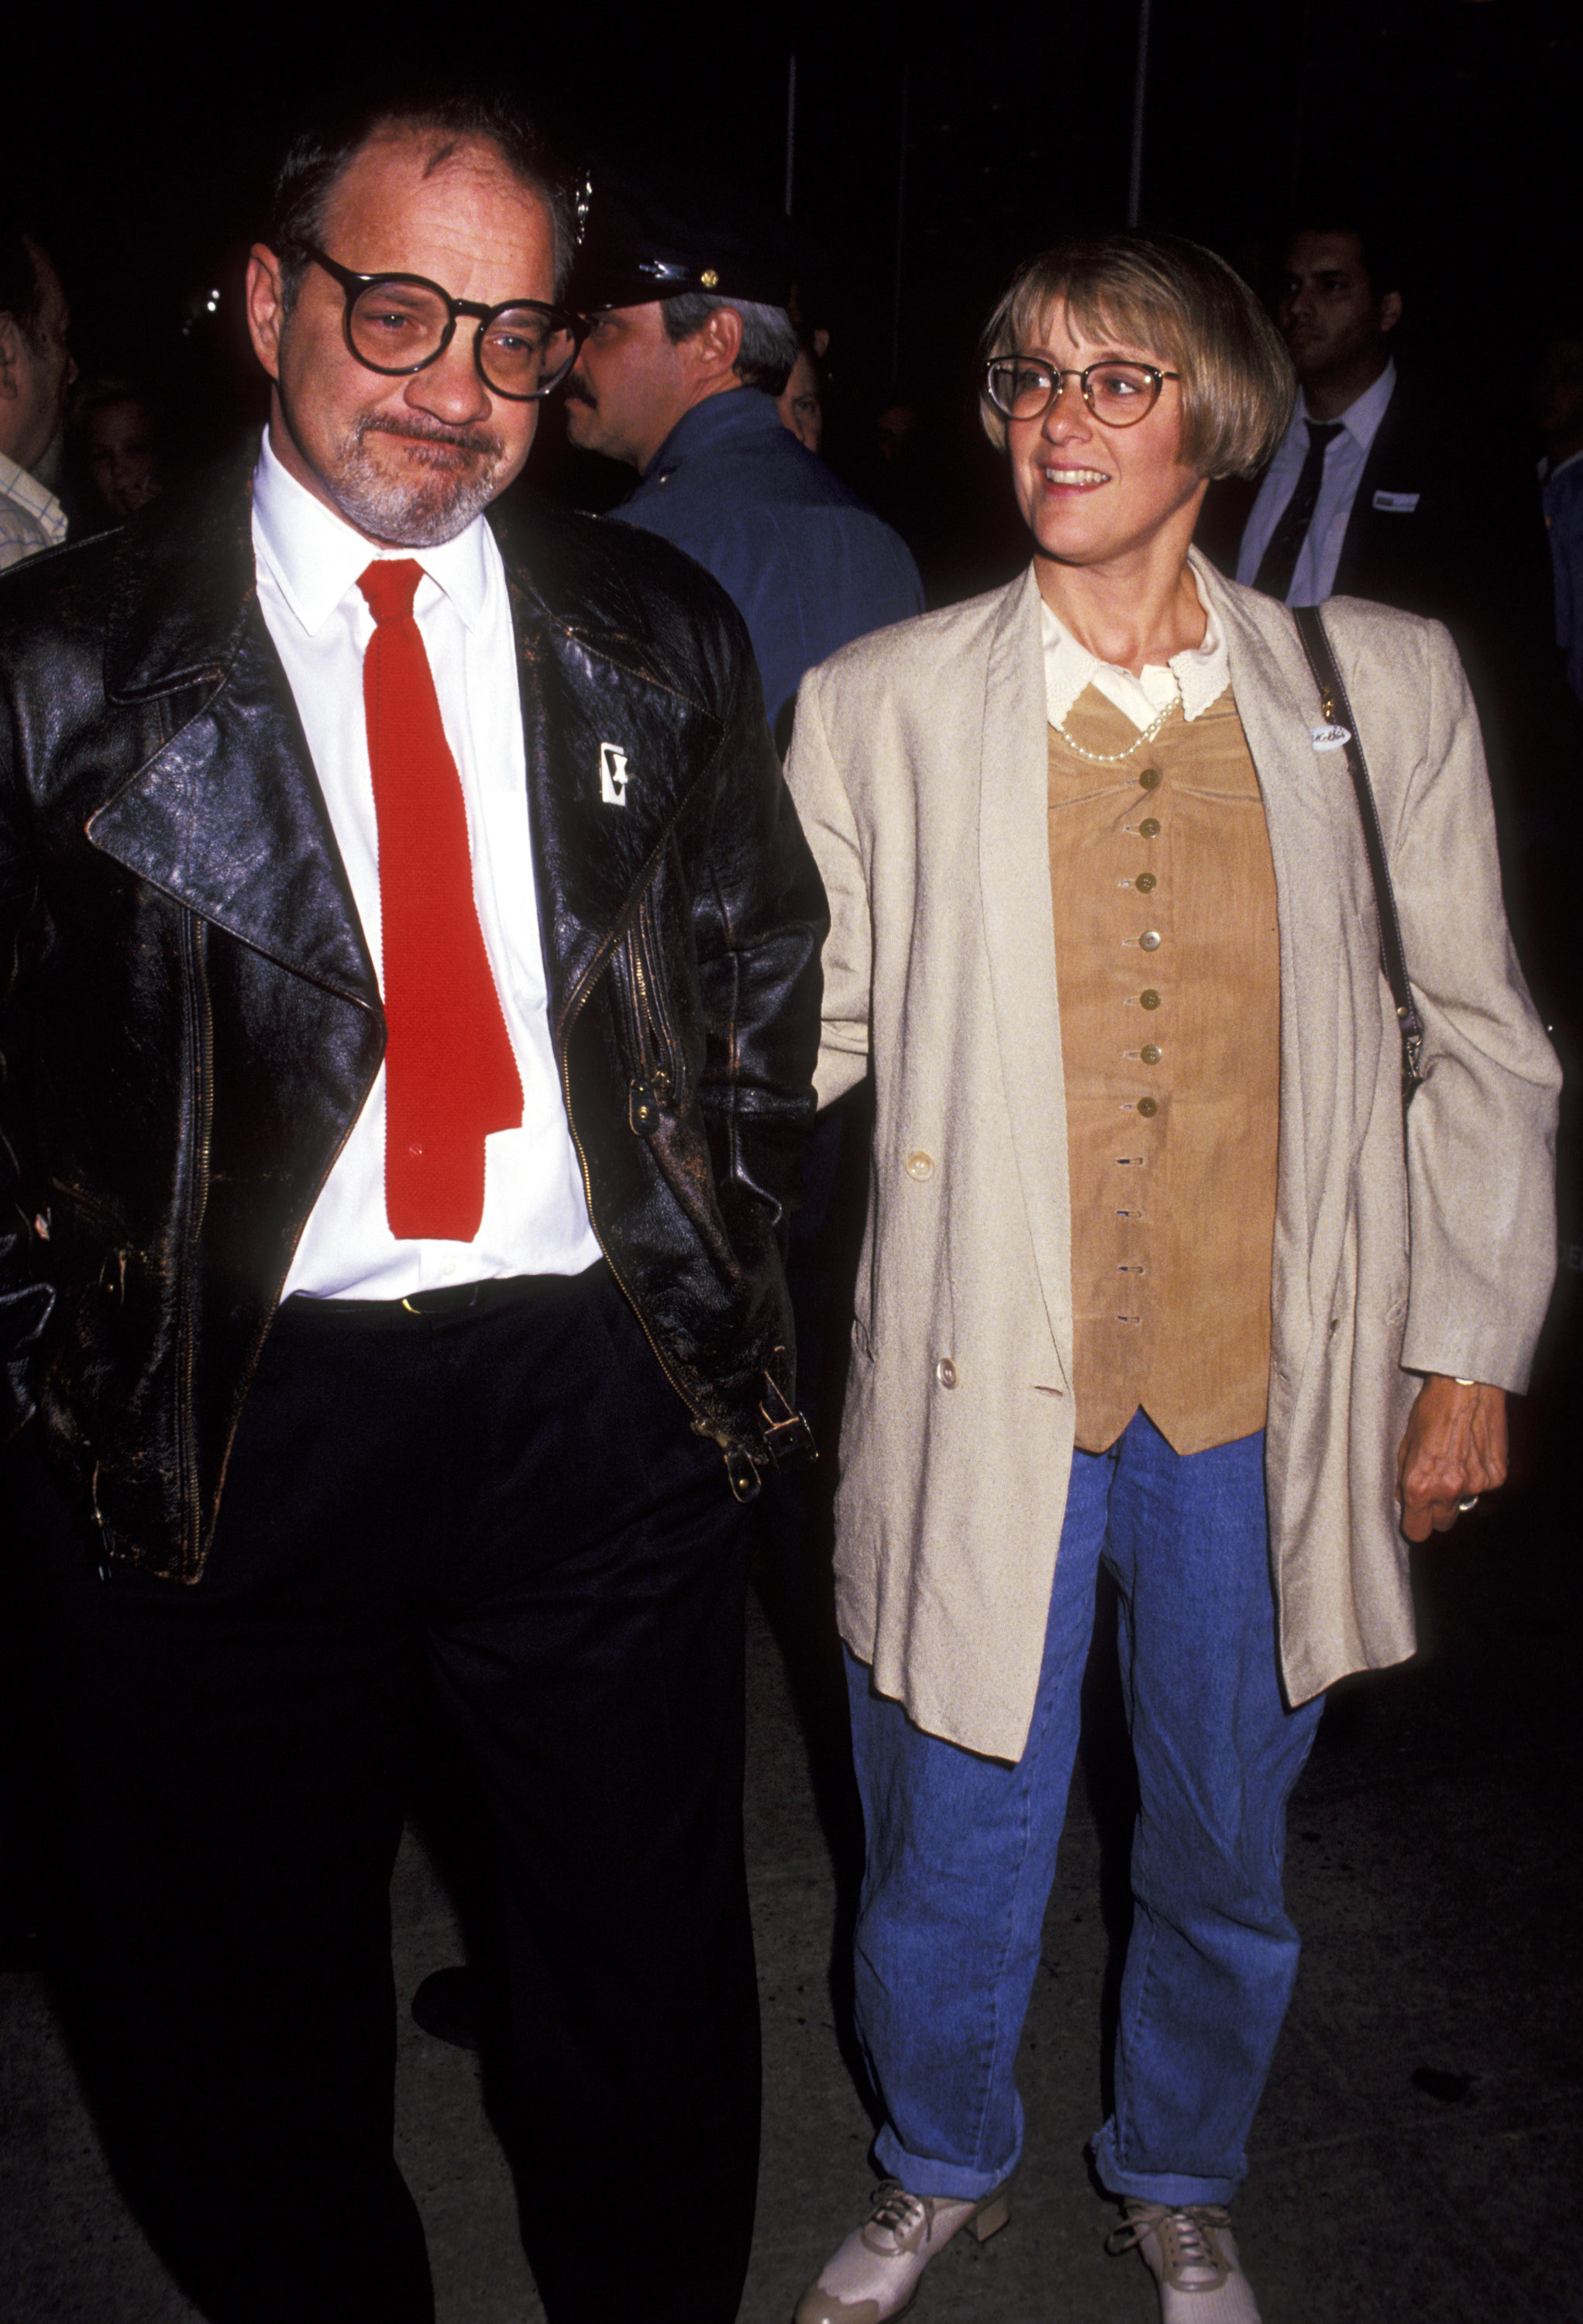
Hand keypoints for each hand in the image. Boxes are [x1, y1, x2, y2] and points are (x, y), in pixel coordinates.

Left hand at [1396, 1374, 1507, 1541]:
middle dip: (1437, 1511)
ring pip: (1466, 1503)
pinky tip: (1473, 1450)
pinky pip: (1485, 1486)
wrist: (1467, 1387)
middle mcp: (1449, 1490)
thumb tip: (1404, 1498)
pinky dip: (1479, 1474)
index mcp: (1420, 1486)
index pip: (1418, 1531)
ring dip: (1460, 1490)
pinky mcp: (1497, 1475)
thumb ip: (1404, 1476)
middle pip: (1443, 1523)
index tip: (1415, 1517)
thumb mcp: (1406, 1443)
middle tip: (1435, 1486)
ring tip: (1456, 1458)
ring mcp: (1477, 1484)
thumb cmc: (1431, 1409)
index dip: (1415, 1524)